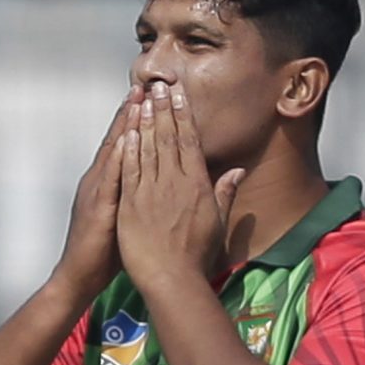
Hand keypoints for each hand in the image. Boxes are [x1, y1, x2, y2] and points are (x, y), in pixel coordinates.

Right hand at [53, 86, 142, 301]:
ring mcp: (96, 192)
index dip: (137, 121)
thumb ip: (138, 198)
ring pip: (114, 152)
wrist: (79, 278)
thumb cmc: (105, 254)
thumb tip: (155, 185)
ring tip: (138, 98)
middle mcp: (99, 181)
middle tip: (147, 83)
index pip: (125, 145)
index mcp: (108, 183)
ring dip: (126, 125)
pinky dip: (119, 157)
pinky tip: (128, 139)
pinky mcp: (98, 207)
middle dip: (132, 111)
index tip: (152, 97)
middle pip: (118, 140)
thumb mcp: (125, 219)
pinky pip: (110, 179)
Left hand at [117, 81, 243, 291]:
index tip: (179, 94)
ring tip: (142, 98)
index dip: (183, 115)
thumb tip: (237, 172)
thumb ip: (225, 193)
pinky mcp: (131, 203)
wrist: (172, 279)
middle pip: (168, 138)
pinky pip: (130, 169)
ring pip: (148, 149)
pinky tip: (127, 130)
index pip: (189, 141)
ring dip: (145, 121)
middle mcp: (175, 183)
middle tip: (158, 85)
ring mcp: (151, 192)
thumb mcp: (217, 223)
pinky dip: (129, 148)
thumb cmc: (196, 256)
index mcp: (197, 185)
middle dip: (163, 109)